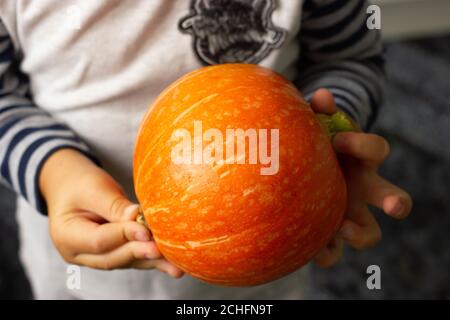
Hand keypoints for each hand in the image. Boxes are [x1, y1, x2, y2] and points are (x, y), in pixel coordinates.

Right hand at [39, 148, 182, 276]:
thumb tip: (137, 218)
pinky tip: (171, 264)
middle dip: (140, 253)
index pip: (99, 241)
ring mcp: (94, 258)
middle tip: (162, 249)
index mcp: (67, 235)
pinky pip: (132, 258)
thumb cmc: (80, 184)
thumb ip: (114, 206)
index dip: (125, 236)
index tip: (146, 231)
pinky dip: (151, 259)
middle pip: (113, 258)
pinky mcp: (111, 254)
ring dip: (152, 262)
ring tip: (175, 266)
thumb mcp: (94, 189)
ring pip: (125, 262)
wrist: (71, 186)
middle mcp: (78, 253)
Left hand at [309, 89, 412, 266]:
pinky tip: (313, 249)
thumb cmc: (319, 146)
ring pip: (370, 233)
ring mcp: (353, 214)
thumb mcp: (319, 127)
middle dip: (396, 201)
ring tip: (343, 228)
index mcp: (364, 161)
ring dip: (361, 233)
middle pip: (393, 197)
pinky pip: (336, 251)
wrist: (312, 169)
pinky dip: (328, 252)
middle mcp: (366, 190)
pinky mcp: (333, 233)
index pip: (377, 150)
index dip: (362, 144)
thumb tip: (321, 95)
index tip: (339, 139)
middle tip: (393, 204)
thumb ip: (320, 112)